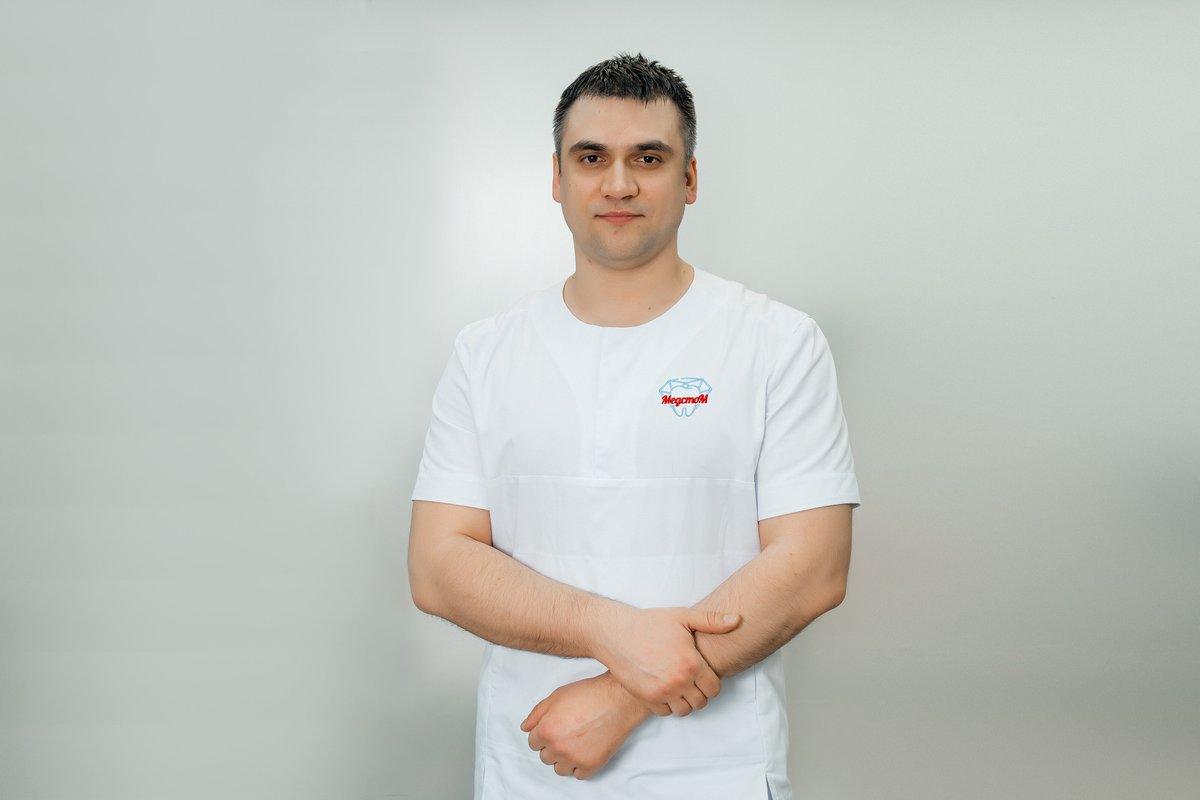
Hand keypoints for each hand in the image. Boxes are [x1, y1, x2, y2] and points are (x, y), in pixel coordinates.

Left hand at [519, 671, 650, 779]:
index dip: (542, 734)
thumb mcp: (557, 695)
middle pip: (545, 757)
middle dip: (552, 746)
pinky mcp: (591, 765)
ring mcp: (575, 758)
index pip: (532, 742)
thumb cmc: (590, 694)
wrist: (619, 699)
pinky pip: (578, 775)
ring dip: (564, 759)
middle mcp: (558, 747)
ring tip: (575, 744)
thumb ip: (537, 713)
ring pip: (560, 769)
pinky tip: (585, 751)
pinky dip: (580, 766)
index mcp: (547, 730)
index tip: (552, 729)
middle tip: (565, 733)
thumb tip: (526, 727)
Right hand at [591, 606, 740, 716]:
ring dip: (686, 701)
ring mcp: (662, 692)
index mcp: (691, 663)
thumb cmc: (649, 623)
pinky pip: (665, 712)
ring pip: (685, 710)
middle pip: (701, 702)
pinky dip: (668, 705)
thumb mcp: (682, 617)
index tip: (704, 673)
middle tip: (693, 680)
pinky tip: (666, 690)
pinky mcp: (647, 698)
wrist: (616, 633)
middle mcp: (679, 681)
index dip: (712, 682)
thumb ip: (712, 621)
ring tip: (681, 687)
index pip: (714, 688)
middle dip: (700, 692)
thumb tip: (737, 620)